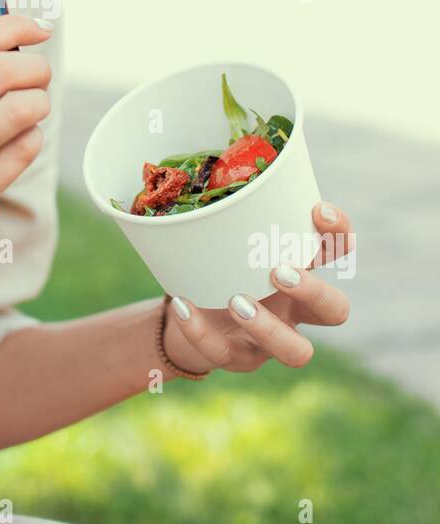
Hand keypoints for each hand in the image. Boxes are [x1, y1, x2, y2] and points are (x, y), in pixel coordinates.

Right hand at [0, 12, 52, 294]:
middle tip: (40, 75)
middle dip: (36, 67)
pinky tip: (21, 141)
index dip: (15, 27)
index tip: (37, 31)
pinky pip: (20, 154)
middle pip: (3, 71)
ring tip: (33, 108)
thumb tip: (8, 49)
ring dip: (39, 103)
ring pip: (20, 110)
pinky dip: (32, 139)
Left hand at [162, 202, 353, 374]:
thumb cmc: (211, 260)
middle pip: (335, 311)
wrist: (184, 311)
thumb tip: (198, 164)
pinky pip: (223, 354)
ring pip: (297, 352)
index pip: (338, 251)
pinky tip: (183, 304)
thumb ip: (222, 208)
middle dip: (313, 291)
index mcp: (300, 268)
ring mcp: (270, 341)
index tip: (317, 210)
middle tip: (278, 270)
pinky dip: (201, 330)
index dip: (338, 234)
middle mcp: (296, 309)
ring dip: (270, 328)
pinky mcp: (236, 359)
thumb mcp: (221, 233)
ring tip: (237, 300)